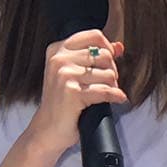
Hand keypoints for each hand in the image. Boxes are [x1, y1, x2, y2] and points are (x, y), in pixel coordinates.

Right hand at [27, 29, 125, 158]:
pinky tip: (117, 99)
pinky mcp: (72, 92)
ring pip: (108, 73)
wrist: (46, 130)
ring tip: (105, 94)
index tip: (108, 63)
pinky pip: (105, 91)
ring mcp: (64, 75)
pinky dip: (115, 96)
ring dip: (112, 86)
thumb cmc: (61, 103)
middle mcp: (58, 59)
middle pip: (104, 55)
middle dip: (112, 71)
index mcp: (57, 50)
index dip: (108, 49)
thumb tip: (119, 46)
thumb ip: (95, 57)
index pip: (94, 35)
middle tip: (107, 84)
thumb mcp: (73, 74)